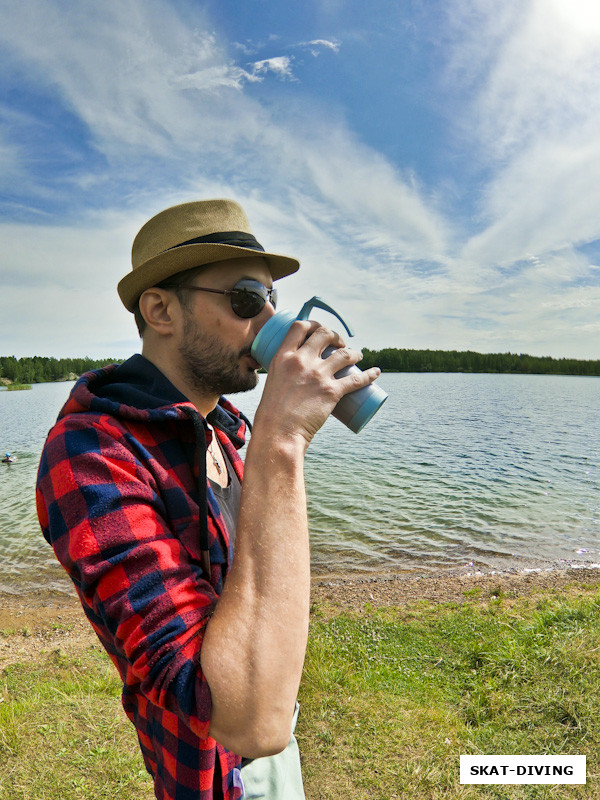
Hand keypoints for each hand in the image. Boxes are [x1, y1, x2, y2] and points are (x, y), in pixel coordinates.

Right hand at [254, 320, 380, 447]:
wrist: (279, 432)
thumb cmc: (272, 413)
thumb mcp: (274, 383)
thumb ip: (285, 375)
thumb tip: (296, 376)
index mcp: (283, 357)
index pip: (299, 327)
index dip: (313, 324)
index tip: (320, 330)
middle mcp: (301, 361)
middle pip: (325, 334)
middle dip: (336, 335)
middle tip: (340, 344)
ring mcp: (318, 375)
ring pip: (344, 354)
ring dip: (355, 352)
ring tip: (358, 355)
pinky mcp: (331, 392)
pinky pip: (357, 379)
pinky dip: (370, 375)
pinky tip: (376, 373)